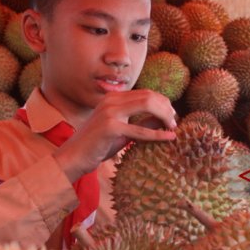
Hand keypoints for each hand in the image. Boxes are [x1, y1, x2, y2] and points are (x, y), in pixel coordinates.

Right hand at [53, 89, 176, 182]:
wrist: (74, 157)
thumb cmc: (97, 145)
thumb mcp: (122, 131)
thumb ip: (140, 121)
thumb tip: (162, 118)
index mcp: (113, 98)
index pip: (145, 93)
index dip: (163, 103)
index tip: (171, 116)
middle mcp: (111, 100)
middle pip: (149, 96)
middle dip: (166, 108)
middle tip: (175, 122)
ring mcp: (110, 112)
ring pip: (147, 105)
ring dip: (164, 116)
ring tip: (173, 127)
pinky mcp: (110, 127)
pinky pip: (140, 130)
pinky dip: (157, 134)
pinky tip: (169, 137)